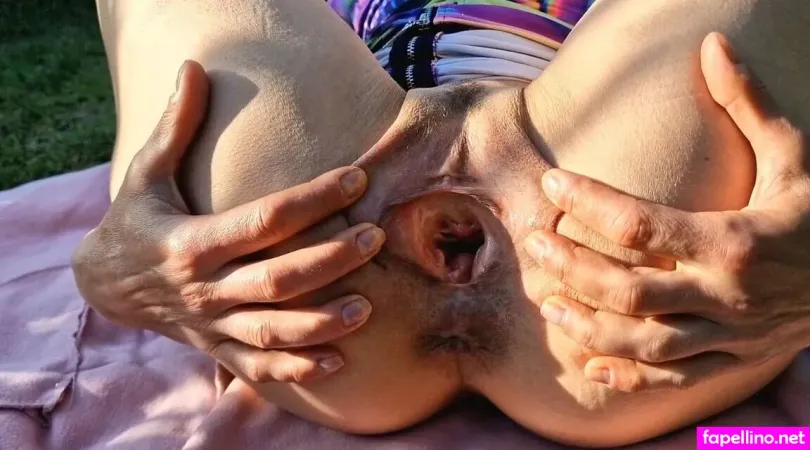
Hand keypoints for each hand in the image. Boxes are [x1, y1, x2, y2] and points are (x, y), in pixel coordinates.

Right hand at [72, 61, 384, 382]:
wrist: (105, 283)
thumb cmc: (135, 220)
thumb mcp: (146, 173)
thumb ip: (175, 126)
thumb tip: (193, 68)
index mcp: (190, 243)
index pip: (262, 220)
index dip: (312, 200)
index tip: (356, 178)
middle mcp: (203, 288)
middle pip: (276, 279)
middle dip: (330, 260)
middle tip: (375, 238)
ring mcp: (210, 324)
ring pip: (271, 330)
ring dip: (320, 323)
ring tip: (367, 308)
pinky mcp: (216, 347)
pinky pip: (257, 366)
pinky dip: (294, 370)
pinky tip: (336, 362)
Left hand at [524, 33, 809, 391]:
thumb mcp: (795, 156)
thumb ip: (749, 104)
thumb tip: (713, 45)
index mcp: (736, 241)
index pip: (643, 225)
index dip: (589, 203)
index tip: (551, 184)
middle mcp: (727, 295)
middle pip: (631, 290)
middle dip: (573, 268)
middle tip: (533, 245)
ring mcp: (730, 336)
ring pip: (645, 344)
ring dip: (589, 326)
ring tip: (547, 302)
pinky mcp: (734, 362)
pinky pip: (674, 382)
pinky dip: (630, 379)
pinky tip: (591, 366)